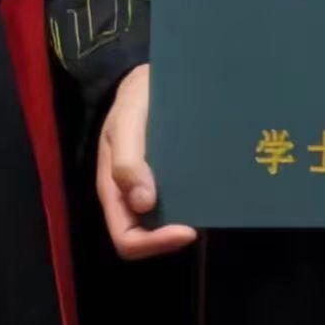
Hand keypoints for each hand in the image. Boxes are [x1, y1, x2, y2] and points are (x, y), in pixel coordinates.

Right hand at [93, 64, 199, 258]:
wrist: (146, 80)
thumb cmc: (133, 101)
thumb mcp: (126, 123)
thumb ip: (127, 160)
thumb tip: (143, 203)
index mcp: (113, 190)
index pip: (127, 238)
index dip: (154, 243)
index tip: (187, 230)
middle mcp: (131, 197)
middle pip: (147, 237)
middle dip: (172, 236)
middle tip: (202, 221)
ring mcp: (150, 189)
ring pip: (165, 223)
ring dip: (186, 220)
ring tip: (211, 205)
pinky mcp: (169, 179)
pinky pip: (179, 201)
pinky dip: (193, 203)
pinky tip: (212, 190)